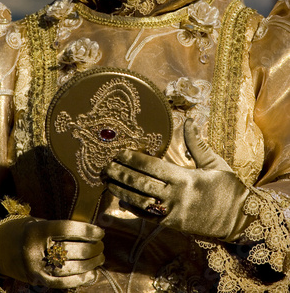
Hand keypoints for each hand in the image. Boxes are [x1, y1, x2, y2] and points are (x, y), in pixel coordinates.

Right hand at [0, 218, 104, 287]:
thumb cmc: (24, 230)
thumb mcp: (40, 223)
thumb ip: (61, 228)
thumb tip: (89, 233)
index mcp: (36, 230)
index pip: (68, 229)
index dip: (87, 230)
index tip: (100, 231)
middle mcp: (35, 250)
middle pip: (71, 250)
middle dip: (92, 248)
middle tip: (101, 245)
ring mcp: (36, 268)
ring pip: (70, 268)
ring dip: (90, 264)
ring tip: (100, 257)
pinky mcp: (37, 280)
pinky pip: (63, 282)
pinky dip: (80, 279)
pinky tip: (92, 273)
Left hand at [105, 119, 250, 240]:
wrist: (240, 220)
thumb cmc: (229, 188)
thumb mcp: (215, 163)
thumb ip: (197, 144)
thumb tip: (189, 120)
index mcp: (186, 179)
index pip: (152, 167)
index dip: (134, 159)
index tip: (120, 152)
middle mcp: (176, 197)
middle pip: (141, 184)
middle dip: (121, 174)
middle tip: (105, 166)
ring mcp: (173, 214)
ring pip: (140, 202)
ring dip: (121, 191)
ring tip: (107, 181)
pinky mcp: (173, 225)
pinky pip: (148, 217)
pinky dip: (133, 208)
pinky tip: (121, 199)